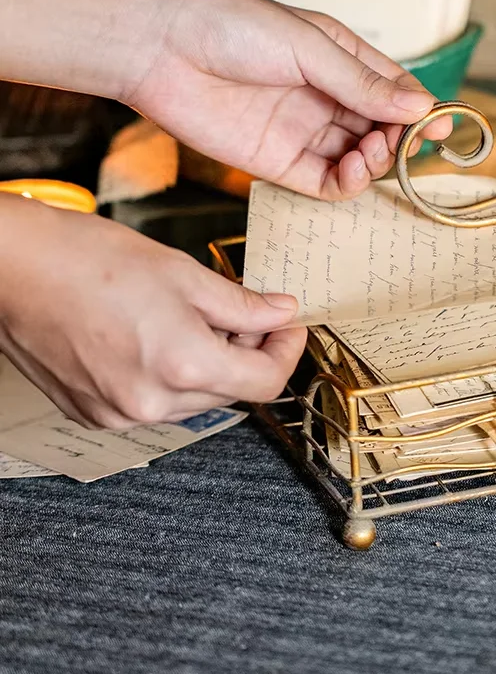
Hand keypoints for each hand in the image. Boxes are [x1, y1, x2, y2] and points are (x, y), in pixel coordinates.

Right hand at [0, 196, 305, 428]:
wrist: (12, 267)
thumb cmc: (88, 260)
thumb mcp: (185, 274)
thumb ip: (243, 304)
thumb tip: (280, 313)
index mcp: (182, 367)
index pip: (266, 382)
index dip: (287, 351)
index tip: (289, 326)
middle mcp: (151, 403)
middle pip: (232, 392)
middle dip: (249, 354)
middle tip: (246, 313)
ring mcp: (118, 413)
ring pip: (195, 399)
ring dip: (211, 365)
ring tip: (196, 319)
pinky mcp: (94, 412)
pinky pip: (155, 403)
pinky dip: (172, 376)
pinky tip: (159, 337)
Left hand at [123, 0, 450, 199]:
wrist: (161, 51)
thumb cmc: (230, 28)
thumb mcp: (308, 46)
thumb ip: (361, 83)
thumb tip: (418, 106)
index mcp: (338, 60)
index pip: (393, 90)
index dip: (419, 111)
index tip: (438, 126)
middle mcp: (326, 99)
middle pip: (382, 130)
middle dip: (399, 141)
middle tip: (402, 143)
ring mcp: (305, 133)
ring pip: (360, 160)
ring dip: (376, 163)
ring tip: (369, 153)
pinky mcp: (281, 164)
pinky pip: (327, 183)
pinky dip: (348, 184)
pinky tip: (351, 172)